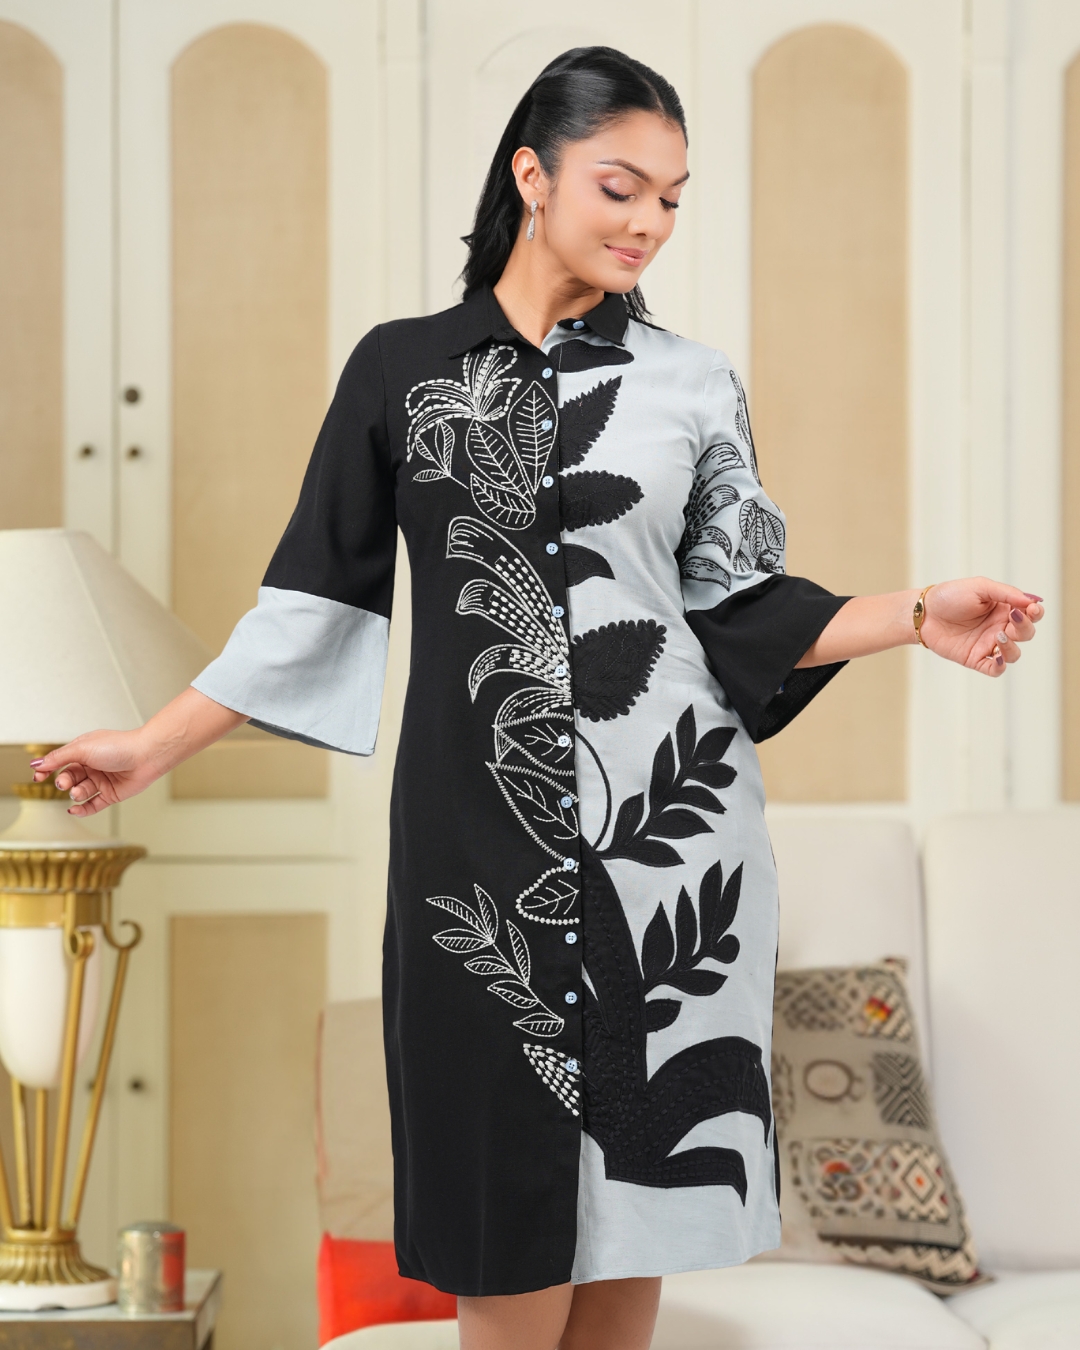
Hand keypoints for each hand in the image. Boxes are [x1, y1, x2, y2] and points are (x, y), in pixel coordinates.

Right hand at [30, 730, 167, 816]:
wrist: (147, 756)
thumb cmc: (119, 746)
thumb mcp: (82, 748)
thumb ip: (59, 758)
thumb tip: (37, 763)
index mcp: (84, 750)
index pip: (60, 761)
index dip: (48, 769)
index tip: (38, 776)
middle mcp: (93, 765)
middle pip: (69, 778)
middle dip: (64, 782)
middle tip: (64, 784)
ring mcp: (102, 780)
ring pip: (80, 792)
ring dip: (76, 793)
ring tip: (79, 791)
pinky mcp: (112, 794)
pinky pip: (93, 805)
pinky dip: (82, 809)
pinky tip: (74, 810)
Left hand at [919, 578, 1043, 675]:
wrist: (923, 612)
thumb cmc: (950, 596)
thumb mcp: (980, 587)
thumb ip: (1006, 593)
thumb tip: (1032, 601)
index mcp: (1004, 609)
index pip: (1031, 614)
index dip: (1036, 613)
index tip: (1032, 609)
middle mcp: (999, 627)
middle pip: (1026, 633)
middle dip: (1024, 627)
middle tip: (1012, 618)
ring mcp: (988, 644)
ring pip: (1014, 654)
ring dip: (1012, 647)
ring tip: (999, 635)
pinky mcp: (975, 658)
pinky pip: (995, 669)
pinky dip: (1000, 667)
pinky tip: (997, 658)